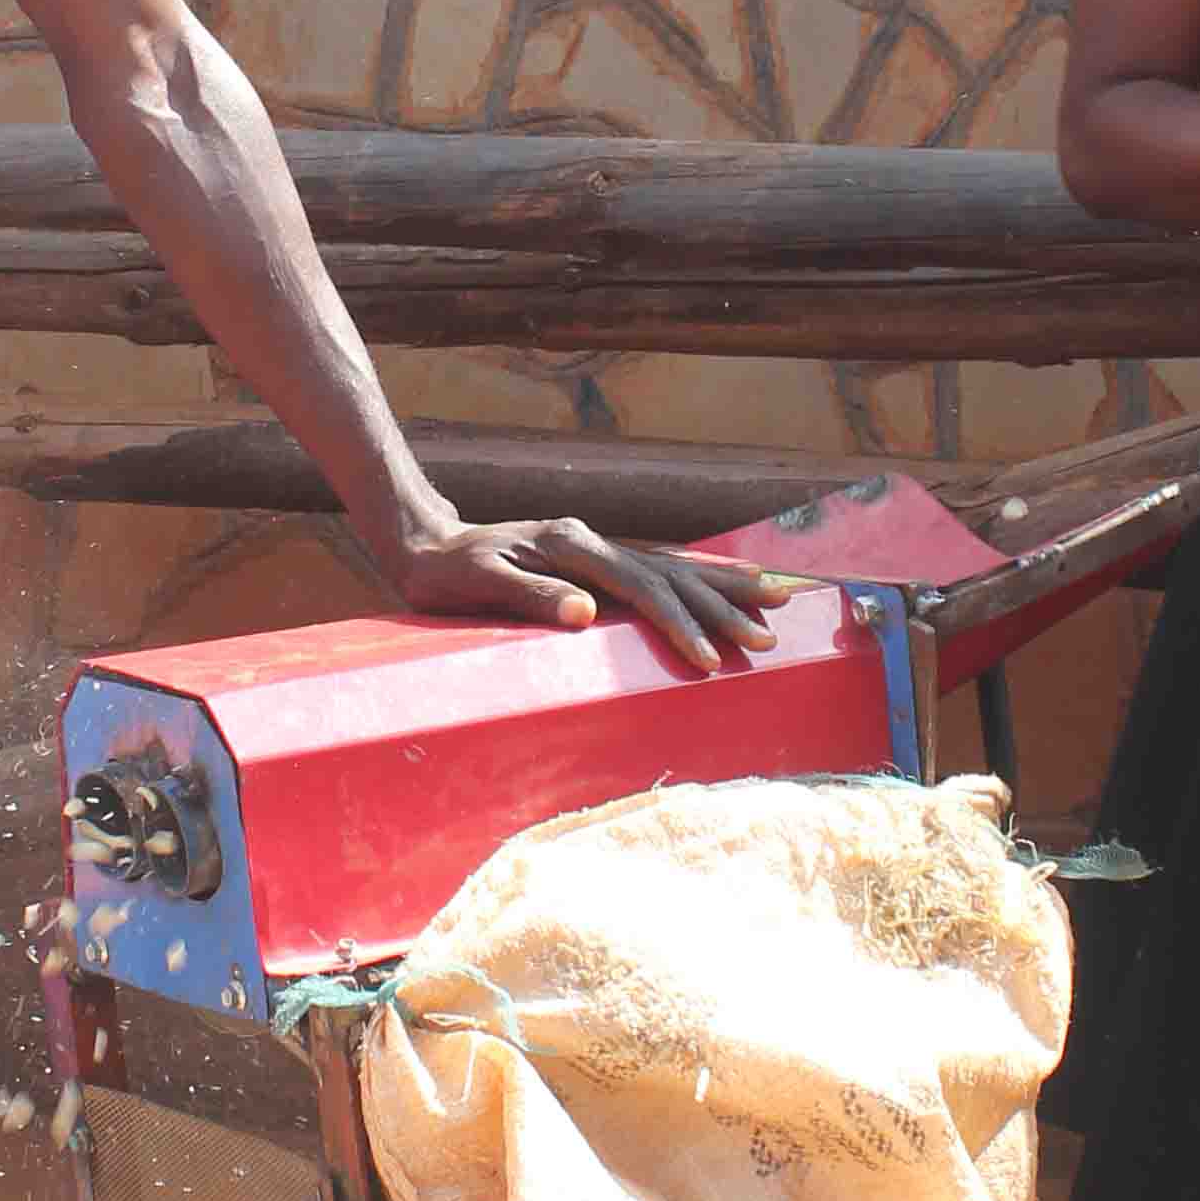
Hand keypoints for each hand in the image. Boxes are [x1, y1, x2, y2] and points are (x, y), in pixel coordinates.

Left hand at [375, 516, 782, 675]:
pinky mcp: (594, 558)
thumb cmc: (446, 573)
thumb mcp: (476, 584)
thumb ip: (530, 596)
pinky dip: (695, 577)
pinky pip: (657, 567)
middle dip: (722, 606)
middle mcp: (592, 540)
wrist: (425, 544)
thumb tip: (583, 613)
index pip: (641, 587)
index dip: (678, 624)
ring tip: (774, 598)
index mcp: (571, 545)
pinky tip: (721, 586)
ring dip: (723, 586)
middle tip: (768, 637)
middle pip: (672, 571)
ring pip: (673, 564)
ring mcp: (596, 546)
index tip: (708, 661)